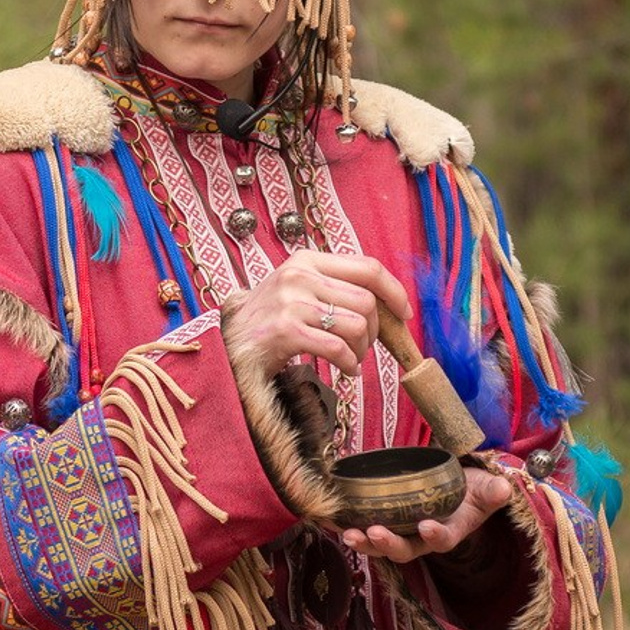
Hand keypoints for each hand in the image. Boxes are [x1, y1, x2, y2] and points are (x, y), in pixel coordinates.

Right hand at [224, 251, 411, 378]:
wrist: (226, 345)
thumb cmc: (269, 320)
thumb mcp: (299, 290)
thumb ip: (336, 288)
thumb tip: (389, 305)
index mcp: (307, 259)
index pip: (367, 267)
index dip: (394, 291)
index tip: (404, 314)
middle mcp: (299, 275)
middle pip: (366, 301)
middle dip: (375, 331)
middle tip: (362, 347)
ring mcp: (290, 302)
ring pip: (357, 325)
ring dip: (361, 350)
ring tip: (350, 360)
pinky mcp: (285, 331)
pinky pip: (338, 348)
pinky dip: (349, 364)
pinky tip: (344, 370)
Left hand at [340, 465, 513, 564]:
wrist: (460, 489)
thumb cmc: (475, 490)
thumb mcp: (488, 489)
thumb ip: (494, 491)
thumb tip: (505, 488)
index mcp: (450, 532)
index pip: (442, 539)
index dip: (434, 535)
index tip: (426, 526)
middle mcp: (423, 538)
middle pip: (405, 549)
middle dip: (388, 544)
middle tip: (373, 533)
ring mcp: (404, 533)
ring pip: (381, 545)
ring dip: (364, 542)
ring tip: (347, 535)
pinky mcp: (388, 522)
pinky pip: (366, 530)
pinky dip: (348, 527)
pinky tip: (330, 521)